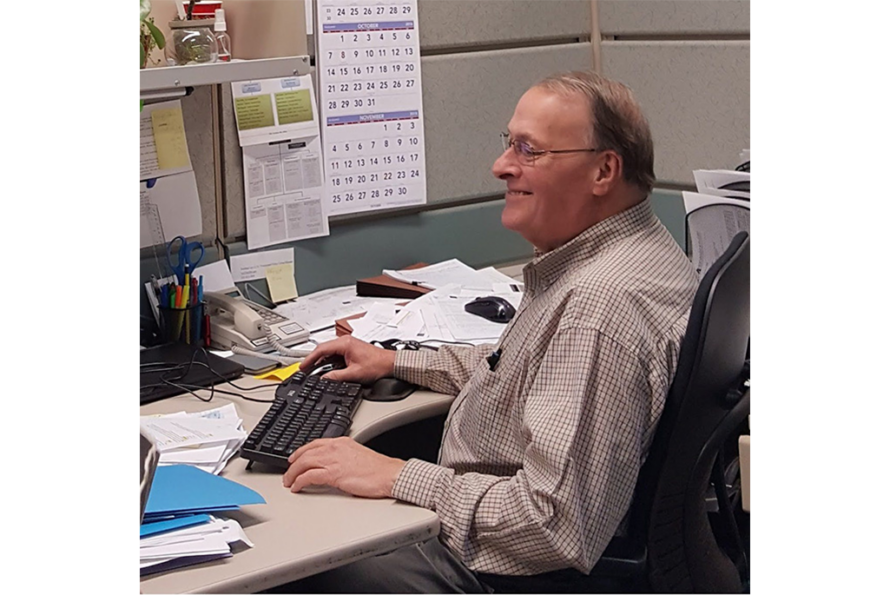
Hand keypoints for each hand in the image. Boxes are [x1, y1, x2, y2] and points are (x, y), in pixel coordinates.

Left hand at [282, 437, 405, 497]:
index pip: (315, 444)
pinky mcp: (333, 474)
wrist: (389, 474)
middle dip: (293, 464)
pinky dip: (299, 482)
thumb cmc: (378, 469)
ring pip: (304, 463)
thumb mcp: (357, 456)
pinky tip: (297, 487)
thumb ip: (343, 457)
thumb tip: (333, 466)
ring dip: (292, 474)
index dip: (301, 451)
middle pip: (306, 453)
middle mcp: (335, 448)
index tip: (295, 458)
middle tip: (288, 473)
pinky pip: (309, 477)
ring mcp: (333, 460)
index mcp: (341, 442)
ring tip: (288, 482)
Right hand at [302, 335, 395, 383]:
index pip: (321, 349)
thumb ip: (336, 377)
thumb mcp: (354, 374)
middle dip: (313, 360)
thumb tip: (324, 379)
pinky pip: (335, 354)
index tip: (302, 367)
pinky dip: (329, 361)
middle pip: (323, 350)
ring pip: (329, 352)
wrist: (391, 364)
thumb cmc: (378, 365)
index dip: (309, 359)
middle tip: (304, 370)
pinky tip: (326, 369)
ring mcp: (349, 345)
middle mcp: (346, 342)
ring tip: (312, 371)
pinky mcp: (351, 350)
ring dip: (321, 361)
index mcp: (345, 344)